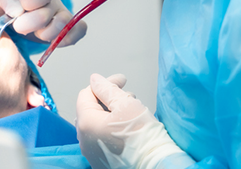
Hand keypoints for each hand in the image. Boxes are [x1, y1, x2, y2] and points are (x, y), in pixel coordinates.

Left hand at [0, 0, 85, 46]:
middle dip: (28, 24)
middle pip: (46, 14)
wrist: (19, 15)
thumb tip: (17, 10)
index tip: (17, 8)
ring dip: (45, 34)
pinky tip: (52, 41)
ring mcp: (64, 13)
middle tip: (19, 25)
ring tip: (36, 32)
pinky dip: (67, 38)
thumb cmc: (13, 3)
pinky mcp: (70, 27)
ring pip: (64, 24)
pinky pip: (79, 30)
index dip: (28, 2)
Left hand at [76, 74, 193, 168]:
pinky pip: (101, 138)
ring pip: (97, 123)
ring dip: (112, 113)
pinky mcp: (101, 161)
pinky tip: (127, 127)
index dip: (104, 84)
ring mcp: (91, 152)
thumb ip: (107, 89)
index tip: (121, 81)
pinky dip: (111, 128)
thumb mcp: (126, 104)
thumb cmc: (143, 137)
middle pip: (91, 109)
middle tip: (128, 96)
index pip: (86, 94)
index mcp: (86, 124)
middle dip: (109, 98)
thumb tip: (95, 80)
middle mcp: (84, 140)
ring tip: (131, 112)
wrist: (156, 165)